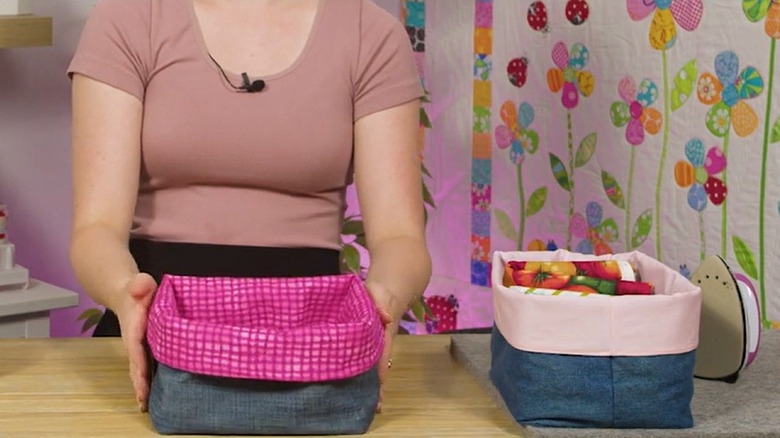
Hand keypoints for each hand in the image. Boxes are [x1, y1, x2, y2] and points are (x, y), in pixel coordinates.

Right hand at [113, 272, 156, 411]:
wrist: (127, 293)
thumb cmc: (136, 290)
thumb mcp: (139, 284)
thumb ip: (139, 284)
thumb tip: (142, 285)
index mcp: (134, 330)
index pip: (136, 351)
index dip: (139, 367)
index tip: (141, 382)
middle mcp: (135, 342)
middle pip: (135, 366)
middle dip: (139, 385)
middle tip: (143, 404)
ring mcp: (140, 346)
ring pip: (140, 369)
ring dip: (143, 386)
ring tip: (146, 406)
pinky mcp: (147, 347)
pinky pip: (148, 364)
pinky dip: (149, 378)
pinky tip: (155, 391)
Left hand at [365, 282, 402, 412]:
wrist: (385, 291)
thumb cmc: (379, 293)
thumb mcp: (377, 293)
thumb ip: (379, 303)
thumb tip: (384, 317)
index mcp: (383, 333)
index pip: (382, 355)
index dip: (380, 372)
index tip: (379, 390)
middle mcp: (380, 343)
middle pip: (379, 367)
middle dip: (377, 386)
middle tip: (375, 407)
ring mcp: (374, 345)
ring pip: (372, 367)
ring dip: (370, 383)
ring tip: (366, 404)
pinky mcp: (366, 344)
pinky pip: (363, 360)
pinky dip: (360, 372)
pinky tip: (351, 384)